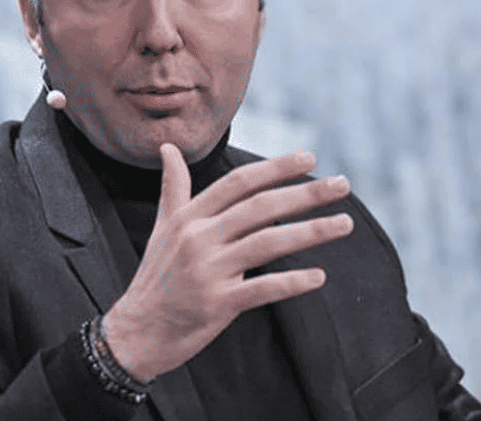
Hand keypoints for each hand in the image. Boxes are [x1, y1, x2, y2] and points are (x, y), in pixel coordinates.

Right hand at [103, 143, 353, 380]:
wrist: (136, 333)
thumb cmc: (155, 277)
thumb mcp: (162, 228)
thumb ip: (174, 188)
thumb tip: (168, 148)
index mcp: (189, 217)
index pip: (239, 182)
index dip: (275, 167)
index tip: (310, 157)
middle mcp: (199, 238)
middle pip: (261, 207)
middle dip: (305, 193)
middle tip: (343, 184)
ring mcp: (208, 271)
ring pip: (268, 243)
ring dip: (311, 232)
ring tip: (345, 223)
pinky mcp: (217, 304)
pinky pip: (262, 288)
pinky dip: (292, 283)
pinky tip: (319, 276)